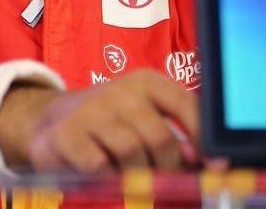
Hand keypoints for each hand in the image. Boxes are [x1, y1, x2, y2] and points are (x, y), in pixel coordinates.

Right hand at [0, 68, 199, 173]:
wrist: (49, 123)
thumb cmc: (109, 126)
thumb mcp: (143, 121)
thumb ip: (175, 138)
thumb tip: (204, 162)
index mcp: (146, 82)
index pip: (185, 104)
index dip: (204, 138)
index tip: (216, 166)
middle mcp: (119, 90)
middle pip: (160, 137)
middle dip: (168, 168)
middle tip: (164, 182)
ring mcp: (90, 109)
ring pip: (131, 153)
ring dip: (137, 177)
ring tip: (131, 178)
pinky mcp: (66, 133)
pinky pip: (100, 166)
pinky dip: (108, 179)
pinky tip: (105, 177)